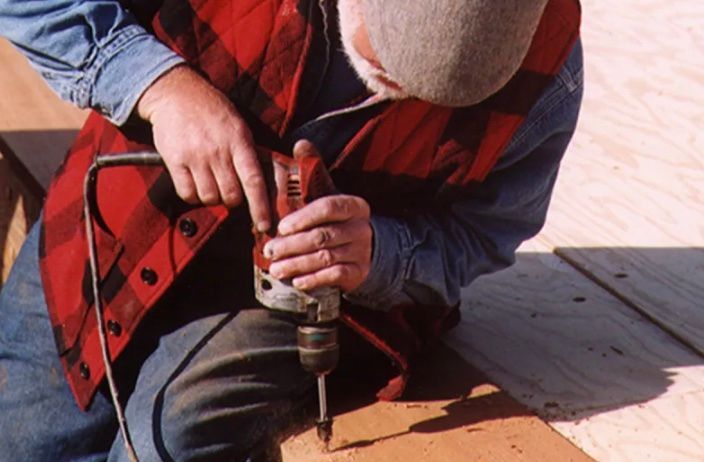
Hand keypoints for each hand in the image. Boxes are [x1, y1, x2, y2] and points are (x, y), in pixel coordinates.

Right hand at [137, 65, 269, 230]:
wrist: (177, 93)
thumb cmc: (213, 112)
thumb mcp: (239, 126)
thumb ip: (249, 153)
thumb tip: (263, 185)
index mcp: (240, 141)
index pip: (254, 181)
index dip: (261, 206)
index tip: (265, 224)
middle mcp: (218, 150)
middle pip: (231, 195)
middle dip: (233, 200)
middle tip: (229, 191)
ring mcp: (195, 156)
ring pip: (209, 197)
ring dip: (212, 197)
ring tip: (211, 182)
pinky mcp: (174, 160)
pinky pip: (187, 193)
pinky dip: (192, 195)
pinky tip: (194, 182)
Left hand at [264, 142, 372, 292]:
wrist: (362, 249)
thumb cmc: (336, 219)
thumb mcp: (328, 194)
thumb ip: (314, 170)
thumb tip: (300, 143)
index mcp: (354, 205)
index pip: (330, 207)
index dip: (304, 217)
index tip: (281, 227)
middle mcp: (361, 228)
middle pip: (323, 236)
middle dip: (293, 244)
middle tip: (270, 250)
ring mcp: (361, 251)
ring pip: (326, 258)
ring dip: (298, 264)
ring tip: (276, 267)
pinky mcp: (359, 272)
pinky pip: (335, 276)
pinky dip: (314, 279)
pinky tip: (297, 281)